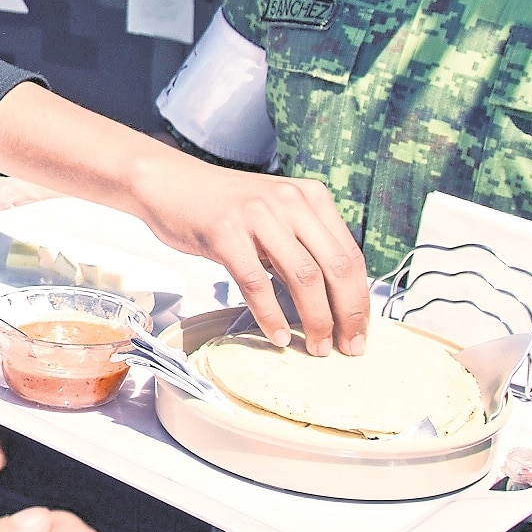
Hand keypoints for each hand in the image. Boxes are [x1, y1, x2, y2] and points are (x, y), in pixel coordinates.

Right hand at [129, 151, 368, 355]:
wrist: (170, 183)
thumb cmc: (226, 207)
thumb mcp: (276, 213)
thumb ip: (305, 243)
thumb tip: (336, 299)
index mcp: (311, 198)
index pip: (350, 255)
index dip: (360, 300)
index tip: (359, 332)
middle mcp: (291, 201)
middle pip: (336, 267)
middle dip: (347, 315)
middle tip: (348, 348)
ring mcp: (257, 215)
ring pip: (303, 277)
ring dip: (315, 320)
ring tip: (316, 347)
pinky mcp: (225, 233)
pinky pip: (256, 283)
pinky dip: (271, 315)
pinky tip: (276, 336)